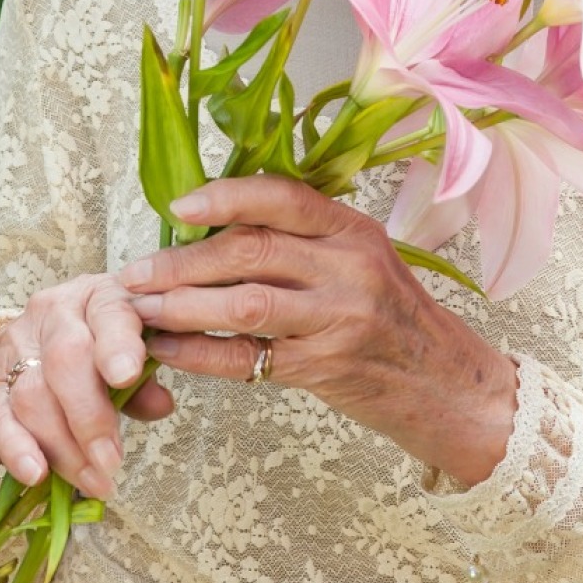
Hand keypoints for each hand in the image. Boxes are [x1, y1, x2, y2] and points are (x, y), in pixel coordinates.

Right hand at [0, 275, 174, 496]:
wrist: (26, 338)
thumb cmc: (94, 342)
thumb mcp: (126, 344)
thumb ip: (145, 376)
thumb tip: (162, 405)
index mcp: (98, 295)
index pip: (108, 312)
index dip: (117, 344)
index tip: (127, 376)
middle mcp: (54, 312)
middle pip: (66, 359)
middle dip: (90, 416)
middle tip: (111, 461)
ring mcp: (16, 346)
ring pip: (33, 395)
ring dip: (64, 446)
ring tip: (94, 479)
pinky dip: (17, 449)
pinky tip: (37, 474)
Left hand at [118, 177, 517, 485]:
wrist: (446, 384)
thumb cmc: (394, 319)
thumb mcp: (363, 262)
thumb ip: (307, 242)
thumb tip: (218, 229)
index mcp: (353, 229)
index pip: (282, 197)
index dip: (225, 197)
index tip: (177, 208)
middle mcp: (349, 265)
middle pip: (252, 249)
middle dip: (183, 260)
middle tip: (135, 272)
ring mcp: (340, 317)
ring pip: (244, 302)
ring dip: (181, 305)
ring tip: (140, 310)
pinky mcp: (326, 367)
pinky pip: (246, 358)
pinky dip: (198, 353)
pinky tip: (167, 350)